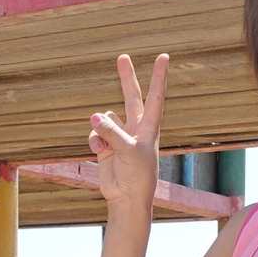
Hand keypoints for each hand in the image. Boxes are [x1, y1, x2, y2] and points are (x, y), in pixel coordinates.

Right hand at [88, 53, 168, 211]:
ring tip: (105, 146)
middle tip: (123, 57)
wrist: (127, 198)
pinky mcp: (106, 146)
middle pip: (131, 97)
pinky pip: (95, 134)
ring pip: (105, 119)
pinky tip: (99, 152)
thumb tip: (93, 117)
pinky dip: (94, 140)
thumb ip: (112, 131)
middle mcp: (135, 128)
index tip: (164, 57)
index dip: (159, 77)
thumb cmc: (137, 176)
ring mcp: (120, 137)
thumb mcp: (127, 151)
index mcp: (149, 127)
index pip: (155, 96)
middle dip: (126, 78)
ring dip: (101, 128)